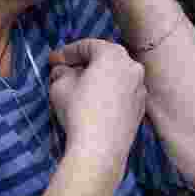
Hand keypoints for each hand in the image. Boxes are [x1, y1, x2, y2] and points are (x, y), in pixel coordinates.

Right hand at [48, 38, 146, 162]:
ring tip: (79, 89)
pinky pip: (122, 94)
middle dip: (84, 64)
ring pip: (115, 77)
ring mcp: (140, 88)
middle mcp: (132, 66)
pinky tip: (95, 105)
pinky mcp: (141, 108)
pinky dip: (109, 94)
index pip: (87, 46)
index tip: (53, 61)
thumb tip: (63, 70)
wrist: (100, 149)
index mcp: (114, 54)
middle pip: (104, 59)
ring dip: (98, 79)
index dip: (67, 52)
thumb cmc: (79, 110)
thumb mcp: (60, 85)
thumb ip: (61, 72)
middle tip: (65, 71)